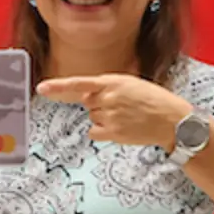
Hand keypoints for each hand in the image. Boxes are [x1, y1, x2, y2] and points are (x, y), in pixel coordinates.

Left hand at [35, 73, 192, 148]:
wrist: (172, 119)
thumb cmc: (152, 100)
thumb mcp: (130, 84)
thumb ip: (107, 87)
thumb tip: (86, 96)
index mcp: (112, 81)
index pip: (79, 83)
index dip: (58, 87)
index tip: (41, 88)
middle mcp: (108, 97)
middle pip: (87, 103)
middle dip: (99, 105)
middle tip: (122, 107)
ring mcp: (110, 115)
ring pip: (92, 118)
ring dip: (105, 119)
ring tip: (127, 117)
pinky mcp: (113, 132)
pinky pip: (94, 132)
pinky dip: (104, 132)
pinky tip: (121, 128)